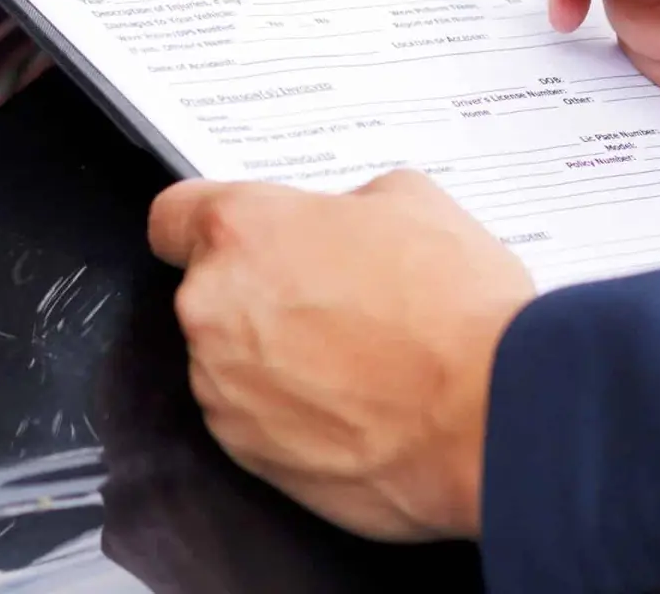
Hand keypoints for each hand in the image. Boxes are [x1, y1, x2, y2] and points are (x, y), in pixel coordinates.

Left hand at [146, 170, 533, 541]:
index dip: (208, 223)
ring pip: (235, 360)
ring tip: (364, 357)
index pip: (173, 217)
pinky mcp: (249, 457)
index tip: (244, 237)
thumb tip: (341, 226)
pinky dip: (297, 413)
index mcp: (243, 232)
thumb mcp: (415, 201)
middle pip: (214, 292)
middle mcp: (212, 310)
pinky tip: (361, 404)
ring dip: (281, 356)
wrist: (486, 417)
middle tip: (345, 296)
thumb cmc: (455, 307)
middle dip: (268, 291)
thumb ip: (348, 205)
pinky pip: (258, 420)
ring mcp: (224, 392)